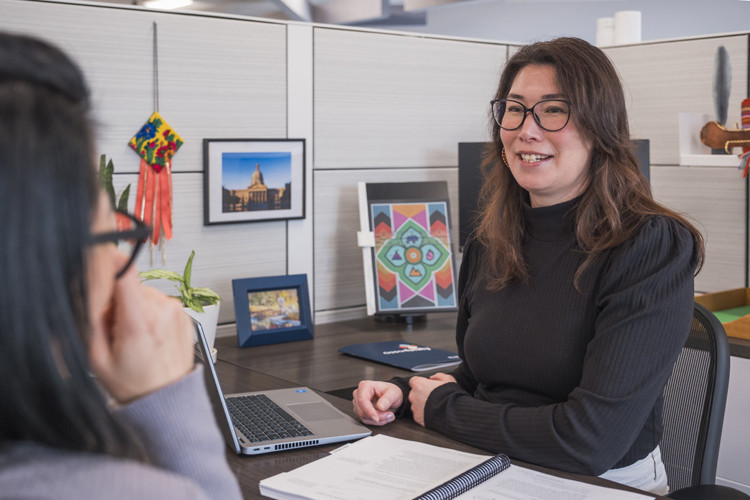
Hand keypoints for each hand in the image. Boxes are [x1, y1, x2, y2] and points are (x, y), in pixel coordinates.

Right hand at [87, 264, 193, 403]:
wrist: (168, 398)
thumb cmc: (136, 384)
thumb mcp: (98, 358)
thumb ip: (92, 321)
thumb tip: (90, 290)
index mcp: (139, 319)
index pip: (125, 270)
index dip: (110, 263)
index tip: (100, 264)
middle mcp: (162, 310)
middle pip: (130, 285)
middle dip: (117, 301)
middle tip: (115, 330)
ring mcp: (175, 310)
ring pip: (144, 293)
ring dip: (134, 308)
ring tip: (134, 337)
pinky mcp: (182, 314)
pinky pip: (158, 303)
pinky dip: (149, 314)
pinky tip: (148, 336)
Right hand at [352, 380, 402, 425]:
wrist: (391, 396)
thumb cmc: (391, 392)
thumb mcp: (394, 393)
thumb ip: (388, 399)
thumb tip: (380, 407)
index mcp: (365, 386)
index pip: (362, 401)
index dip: (369, 411)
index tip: (377, 418)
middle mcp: (359, 394)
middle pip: (362, 411)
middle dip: (377, 416)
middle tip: (390, 415)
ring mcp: (358, 403)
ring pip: (364, 417)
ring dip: (378, 420)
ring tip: (389, 415)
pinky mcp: (360, 410)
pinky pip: (366, 420)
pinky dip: (376, 422)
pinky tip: (384, 417)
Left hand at [409, 373, 455, 425]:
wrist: (451, 412)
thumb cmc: (449, 395)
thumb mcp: (448, 379)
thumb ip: (438, 376)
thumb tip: (433, 377)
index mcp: (418, 384)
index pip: (414, 381)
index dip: (422, 383)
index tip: (427, 386)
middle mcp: (413, 395)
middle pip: (415, 393)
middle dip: (422, 394)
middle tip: (433, 396)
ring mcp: (414, 407)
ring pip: (416, 404)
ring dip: (423, 404)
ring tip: (435, 405)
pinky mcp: (417, 417)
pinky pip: (419, 414)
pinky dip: (424, 414)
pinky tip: (433, 413)